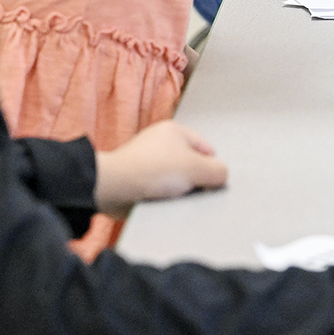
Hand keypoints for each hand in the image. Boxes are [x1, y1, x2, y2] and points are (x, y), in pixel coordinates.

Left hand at [93, 121, 227, 217]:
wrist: (112, 187)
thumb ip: (218, 171)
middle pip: (190, 164)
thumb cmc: (153, 170)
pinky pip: (158, 189)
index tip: (210, 182)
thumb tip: (221, 177)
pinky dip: (162, 197)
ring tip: (175, 199)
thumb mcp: (197, 169)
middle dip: (194, 180)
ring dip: (178, 191)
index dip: (211, 167)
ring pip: (174, 179)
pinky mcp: (135, 178)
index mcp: (176, 130)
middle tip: (193, 192)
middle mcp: (160, 142)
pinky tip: (162, 204)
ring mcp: (146, 160)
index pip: (207, 149)